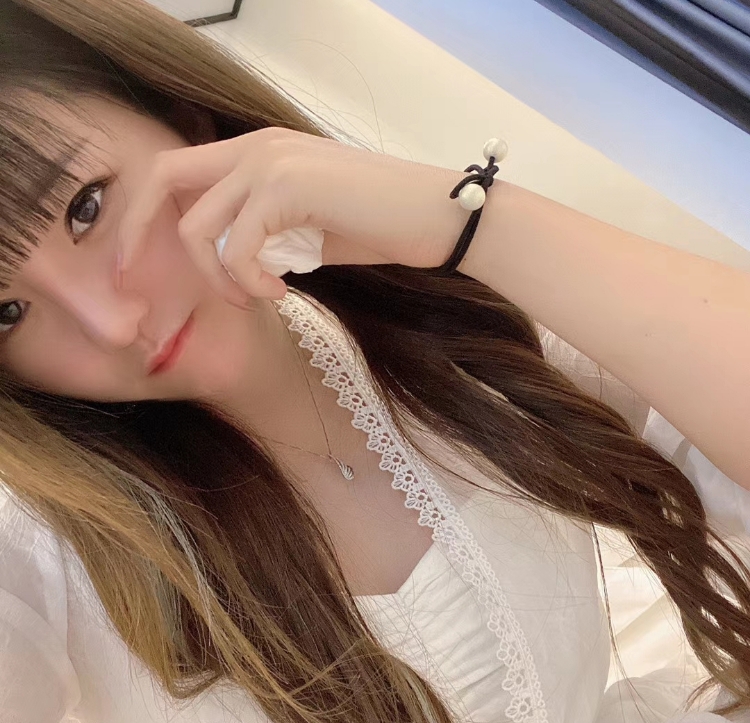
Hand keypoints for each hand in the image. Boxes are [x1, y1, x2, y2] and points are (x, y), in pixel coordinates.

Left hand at [117, 127, 467, 302]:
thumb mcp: (307, 228)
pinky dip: (249, 282)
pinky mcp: (288, 186)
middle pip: (165, 180)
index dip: (149, 217)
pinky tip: (282, 294)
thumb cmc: (381, 224)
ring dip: (217, 277)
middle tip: (142, 284)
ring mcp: (271, 160)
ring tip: (254, 298)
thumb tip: (233, 264)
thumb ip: (265, 234)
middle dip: (139, 234)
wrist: (438, 217)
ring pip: (198, 226)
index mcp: (259, 150)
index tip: (144, 265)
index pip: (180, 173)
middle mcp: (257, 146)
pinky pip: (238, 247)